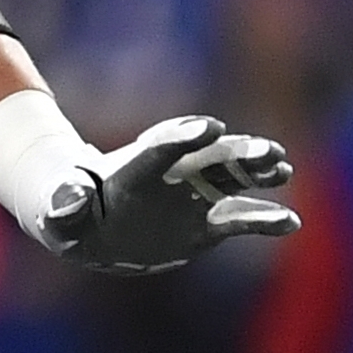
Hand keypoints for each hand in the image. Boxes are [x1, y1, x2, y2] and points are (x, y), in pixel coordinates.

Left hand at [36, 114, 296, 273]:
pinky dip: (265, 219)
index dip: (184, 137)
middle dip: (237, 151)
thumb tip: (66, 202)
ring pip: (233, 177)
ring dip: (258, 171)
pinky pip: (241, 218)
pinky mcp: (209, 221)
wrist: (96, 224)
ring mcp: (194, 195)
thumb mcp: (60, 214)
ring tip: (283, 168)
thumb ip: (64, 207)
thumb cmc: (74, 214)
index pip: (161, 149)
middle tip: (267, 150)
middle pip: (209, 156)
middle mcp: (172, 175)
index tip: (211, 128)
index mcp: (135, 169)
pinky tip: (291, 223)